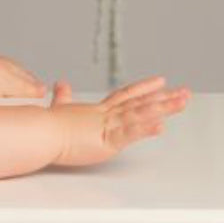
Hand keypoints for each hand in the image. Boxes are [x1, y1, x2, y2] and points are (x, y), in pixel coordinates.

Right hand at [50, 76, 190, 166]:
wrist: (38, 133)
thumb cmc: (43, 126)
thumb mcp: (57, 109)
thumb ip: (62, 98)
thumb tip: (61, 84)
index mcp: (95, 111)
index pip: (125, 96)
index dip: (144, 89)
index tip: (161, 82)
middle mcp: (104, 115)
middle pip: (140, 103)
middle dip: (164, 97)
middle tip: (185, 92)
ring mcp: (106, 126)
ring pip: (140, 114)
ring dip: (163, 108)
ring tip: (183, 102)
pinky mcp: (104, 140)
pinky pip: (129, 133)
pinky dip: (145, 128)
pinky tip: (161, 125)